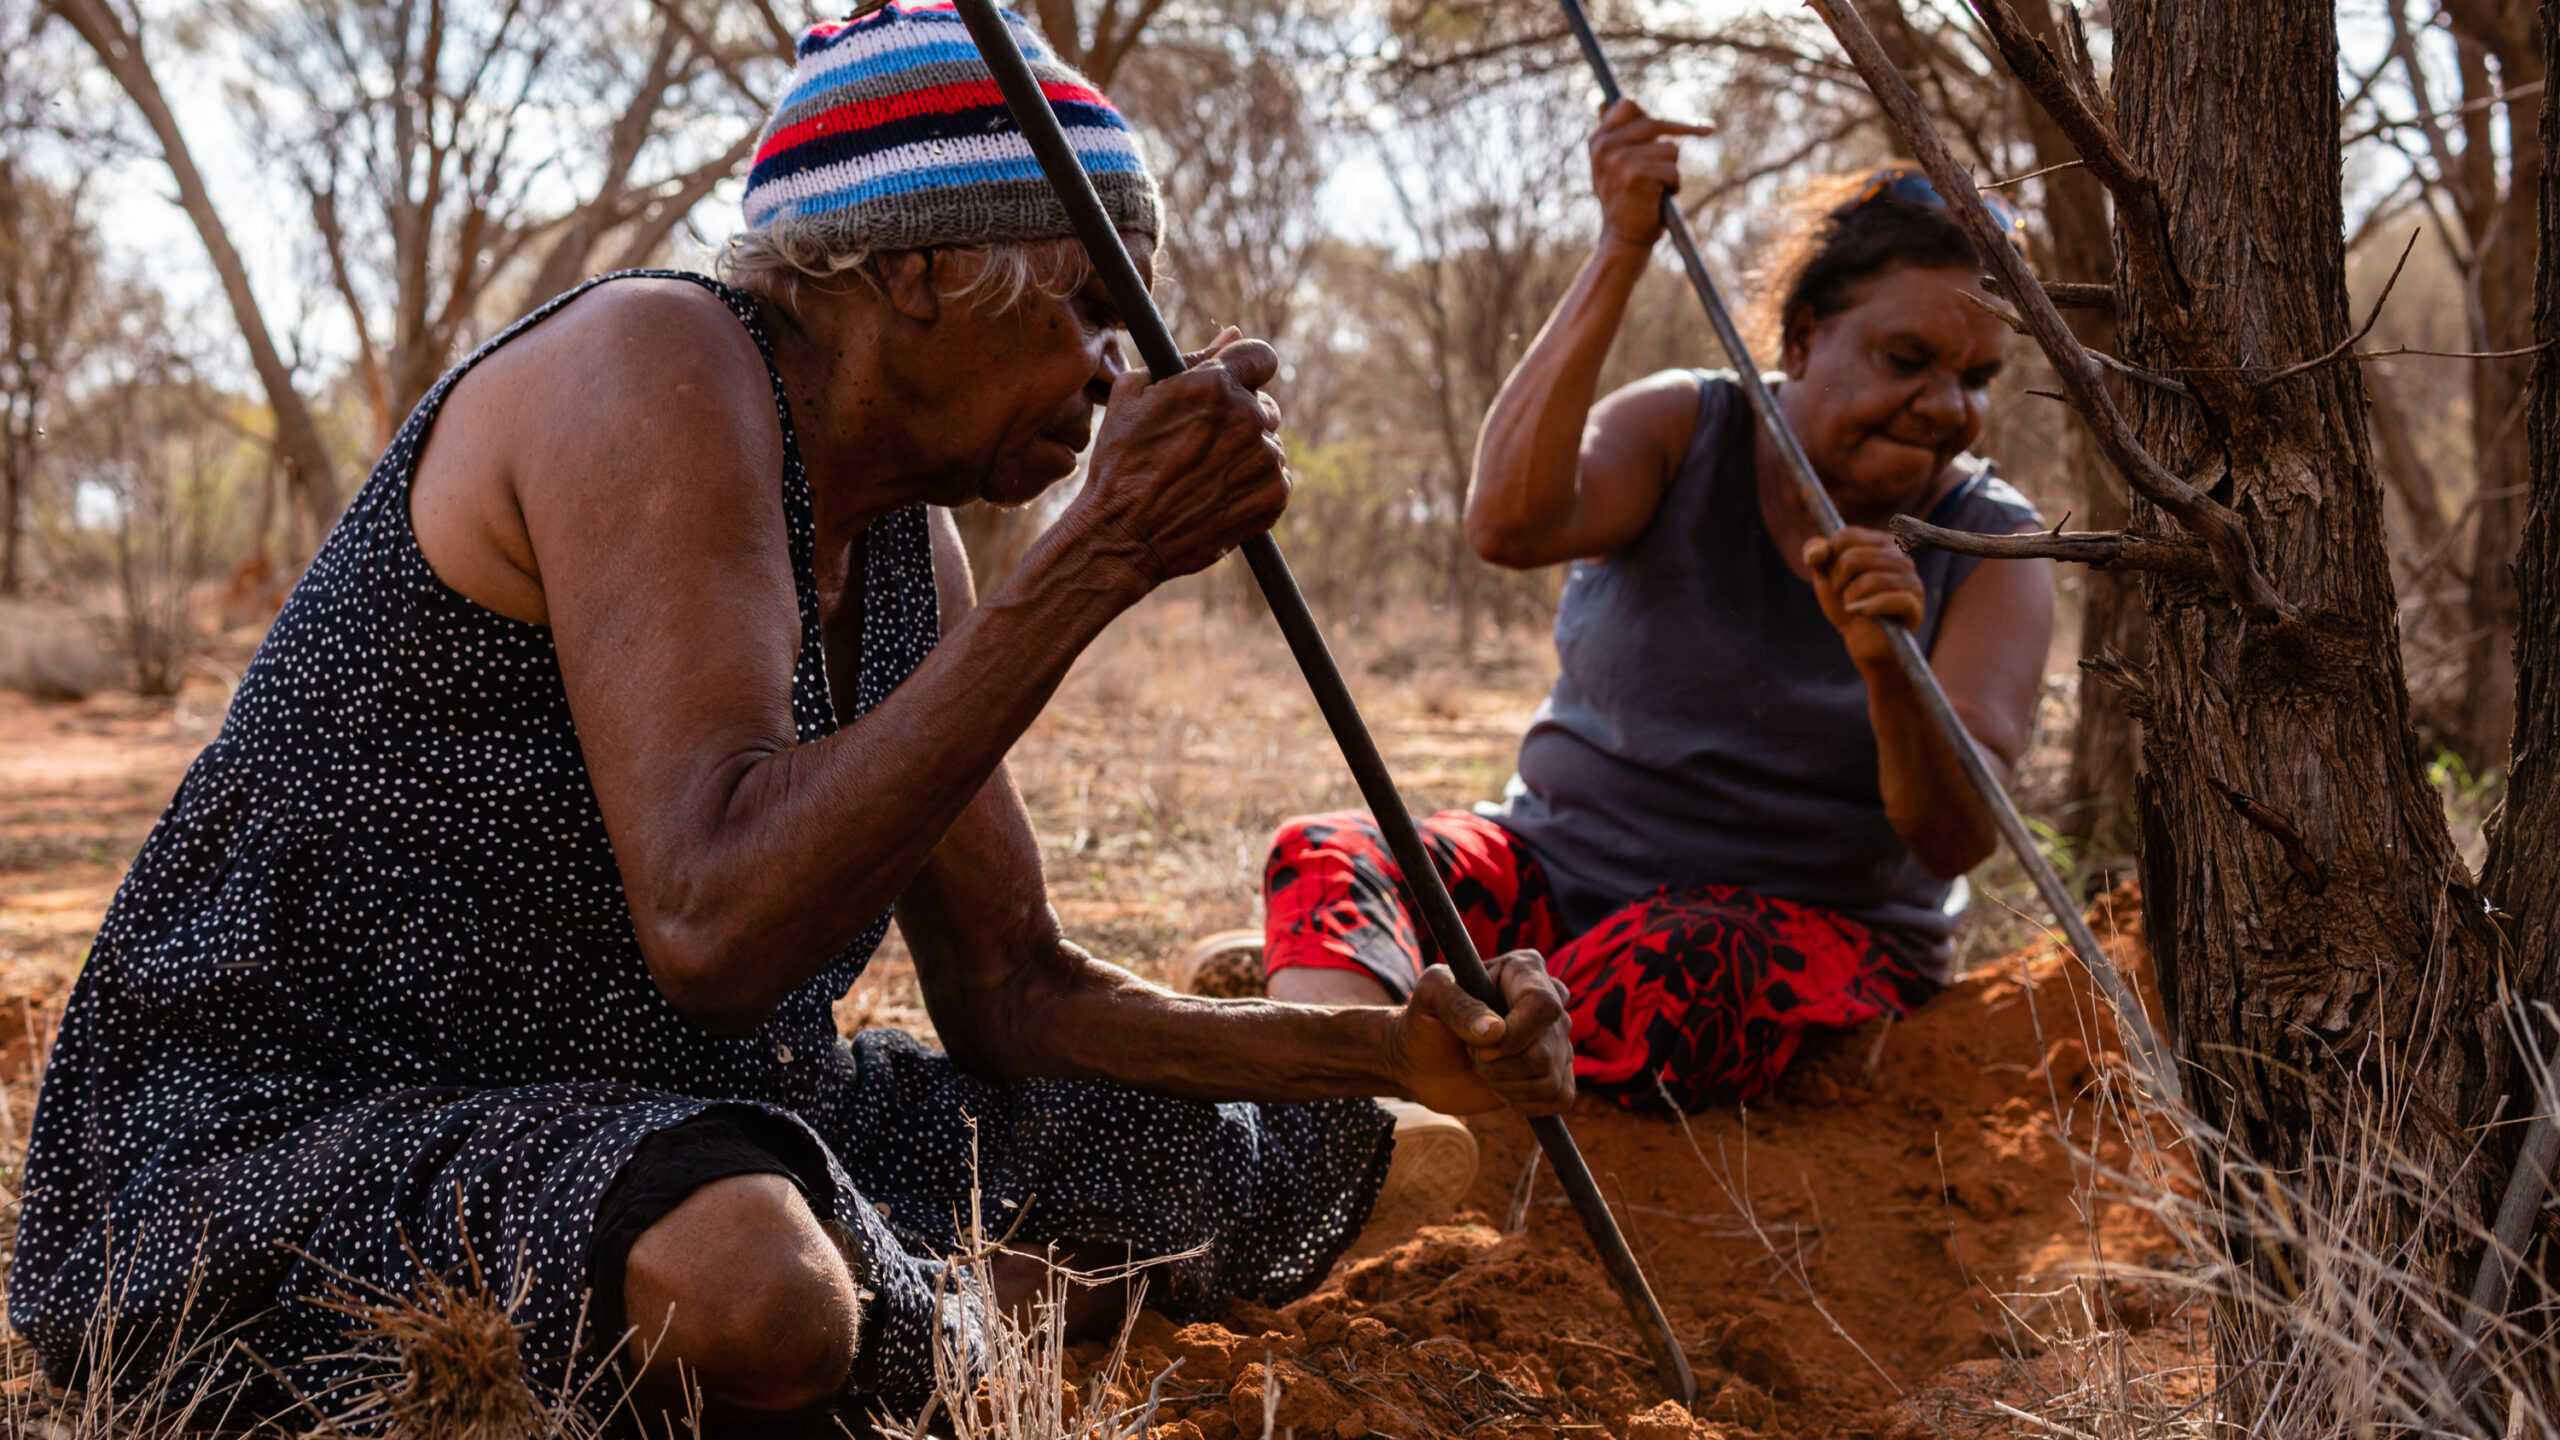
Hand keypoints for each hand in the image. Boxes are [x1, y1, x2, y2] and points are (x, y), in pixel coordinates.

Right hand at [1066, 327, 1288, 589]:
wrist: (1123, 534)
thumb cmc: (1119, 461)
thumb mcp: (1135, 394)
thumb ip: (1190, 358)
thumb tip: (1233, 333)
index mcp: (1215, 385)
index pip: (1262, 356)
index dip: (1245, 370)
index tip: (1232, 385)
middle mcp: (1248, 418)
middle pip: (1264, 404)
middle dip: (1240, 417)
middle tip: (1202, 443)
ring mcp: (1265, 460)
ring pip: (1269, 444)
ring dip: (1246, 453)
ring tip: (1202, 474)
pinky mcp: (1273, 497)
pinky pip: (1276, 479)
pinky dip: (1253, 485)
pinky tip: (1216, 494)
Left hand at [1385, 951, 1574, 1116]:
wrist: (1423, 1060)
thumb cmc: (1426, 1020)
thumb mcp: (1429, 999)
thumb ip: (1455, 1004)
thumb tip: (1494, 1031)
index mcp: (1524, 970)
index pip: (1544, 1006)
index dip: (1514, 1035)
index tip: (1479, 1047)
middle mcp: (1551, 1000)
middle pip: (1548, 1049)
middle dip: (1501, 1066)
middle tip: (1473, 1056)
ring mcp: (1557, 1039)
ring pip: (1551, 1078)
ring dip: (1507, 1086)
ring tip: (1484, 1070)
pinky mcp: (1557, 1073)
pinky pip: (1560, 1098)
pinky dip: (1525, 1104)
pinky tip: (1503, 1091)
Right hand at [1589, 99, 1713, 249]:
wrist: (1622, 238)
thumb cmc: (1623, 200)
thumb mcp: (1610, 163)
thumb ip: (1613, 133)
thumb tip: (1605, 100)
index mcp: (1597, 141)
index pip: (1627, 105)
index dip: (1653, 111)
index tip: (1674, 114)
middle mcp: (1604, 147)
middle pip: (1654, 123)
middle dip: (1684, 129)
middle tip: (1707, 130)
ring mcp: (1619, 161)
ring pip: (1669, 149)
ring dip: (1671, 169)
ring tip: (1657, 187)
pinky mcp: (1637, 176)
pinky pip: (1672, 170)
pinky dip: (1673, 186)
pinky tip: (1660, 198)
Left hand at [1803, 527, 1925, 668]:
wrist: (1864, 642)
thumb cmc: (1848, 605)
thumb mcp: (1826, 579)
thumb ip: (1816, 557)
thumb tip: (1817, 551)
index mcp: (1882, 543)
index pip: (1847, 536)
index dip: (1830, 558)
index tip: (1834, 575)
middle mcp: (1901, 557)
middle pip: (1854, 557)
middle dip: (1837, 580)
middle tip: (1842, 594)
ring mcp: (1911, 581)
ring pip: (1870, 580)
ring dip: (1851, 598)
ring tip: (1853, 606)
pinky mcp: (1914, 605)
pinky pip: (1889, 600)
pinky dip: (1868, 608)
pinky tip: (1864, 613)